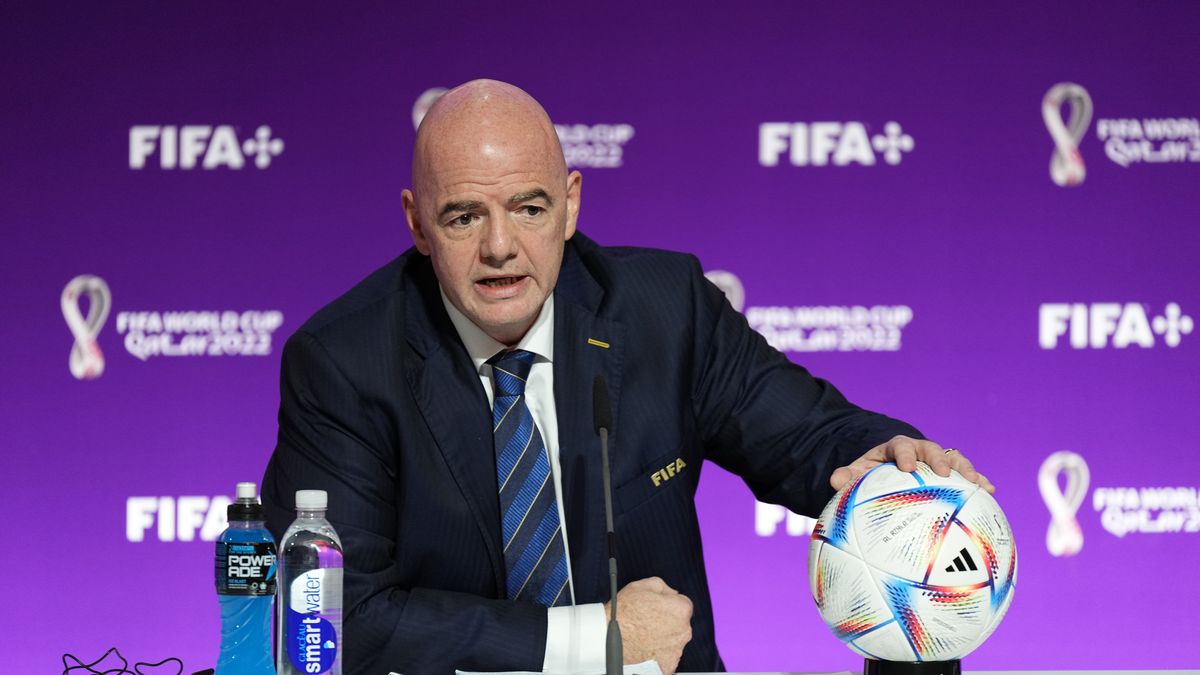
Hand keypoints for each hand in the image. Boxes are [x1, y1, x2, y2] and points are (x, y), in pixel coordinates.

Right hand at [604, 577, 692, 674]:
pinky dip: (658, 653)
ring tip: (644, 635)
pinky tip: (645, 647)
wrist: (607, 639)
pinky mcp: (668, 665)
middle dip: (668, 621)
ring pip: (674, 640)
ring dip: (664, 638)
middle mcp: (684, 631)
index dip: (669, 604)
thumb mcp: (642, 585)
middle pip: (680, 623)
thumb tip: (672, 593)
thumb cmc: (623, 613)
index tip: (659, 608)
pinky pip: (666, 656)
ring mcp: (676, 650)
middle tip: (649, 621)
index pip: (683, 604)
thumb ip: (663, 587)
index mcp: (681, 609)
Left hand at [829, 435, 994, 493]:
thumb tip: (834, 481)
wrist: (890, 468)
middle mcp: (920, 450)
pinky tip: (991, 492)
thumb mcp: (859, 472)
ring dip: (967, 470)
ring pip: (955, 459)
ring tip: (978, 483)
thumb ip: (849, 476)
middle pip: (933, 449)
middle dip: (940, 460)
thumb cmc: (874, 473)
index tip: (907, 468)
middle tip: (945, 473)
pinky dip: (978, 481)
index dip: (904, 455)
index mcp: (897, 447)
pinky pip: (967, 475)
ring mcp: (938, 460)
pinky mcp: (951, 472)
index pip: (901, 446)